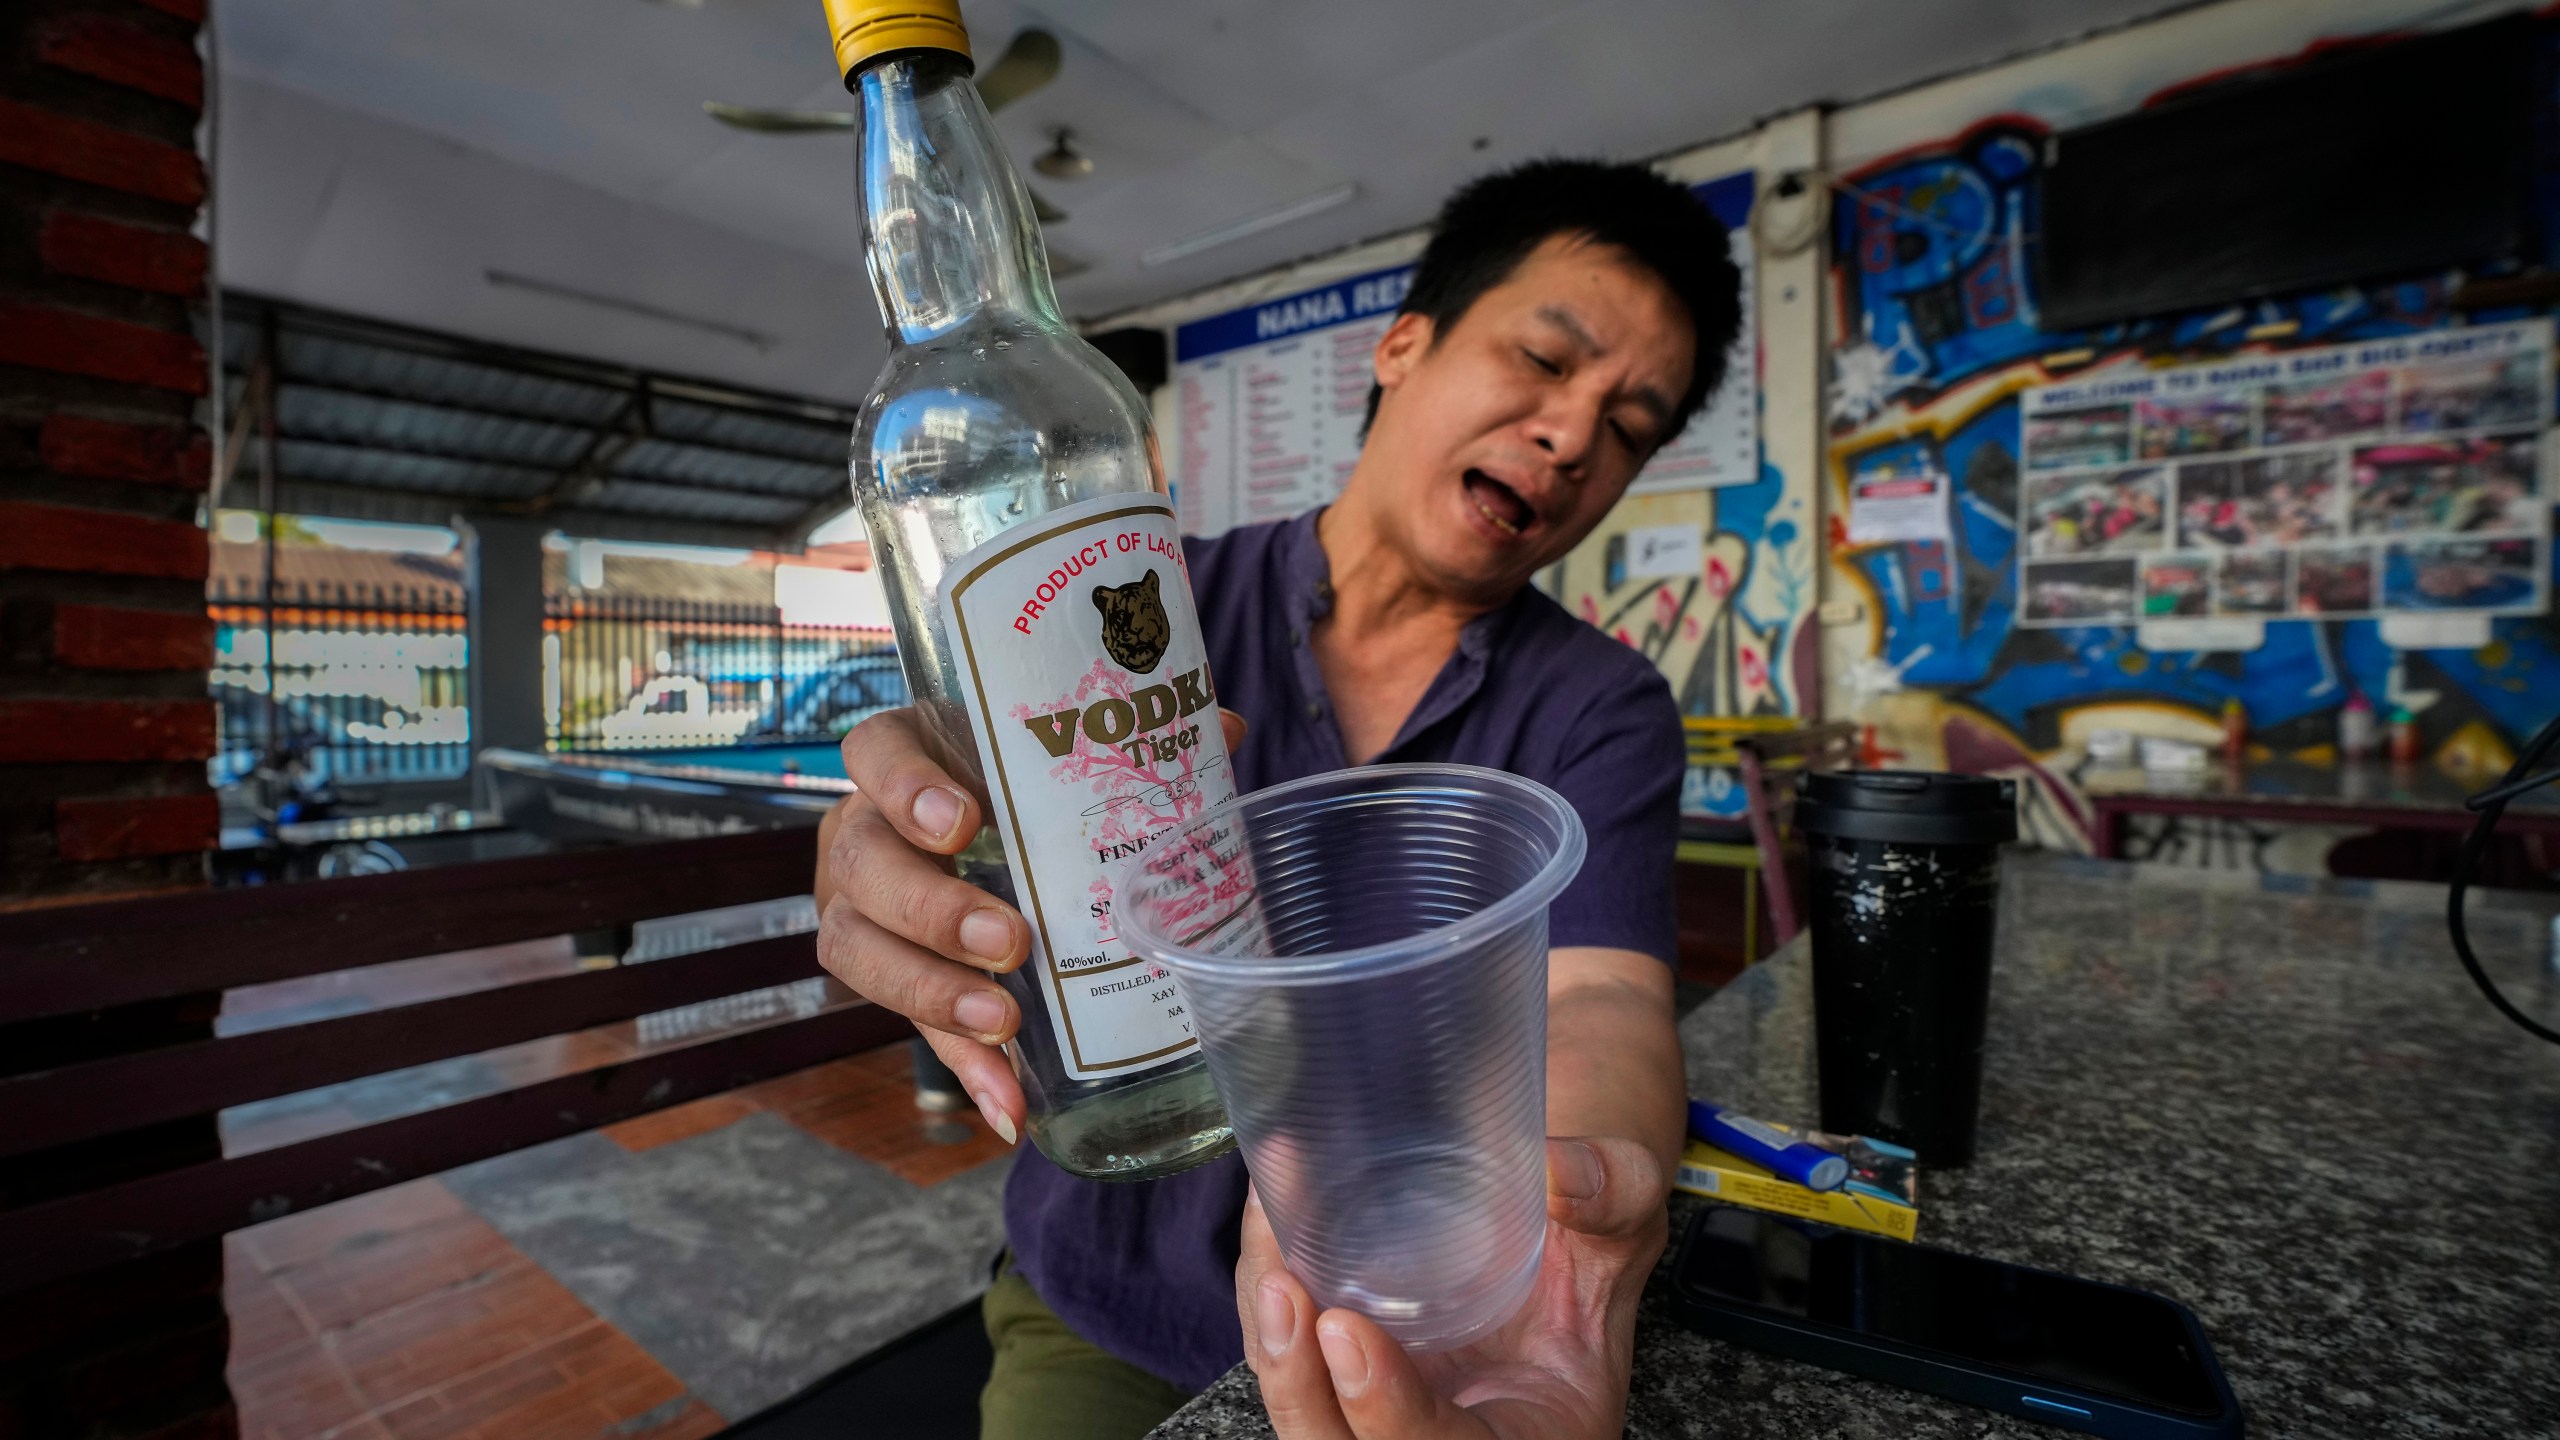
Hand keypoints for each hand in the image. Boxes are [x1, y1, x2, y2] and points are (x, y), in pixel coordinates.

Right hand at [814, 706, 1245, 1144]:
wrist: (982, 852)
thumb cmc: (1023, 792)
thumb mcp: (1062, 766)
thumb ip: (1131, 748)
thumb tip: (1225, 727)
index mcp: (906, 759)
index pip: (876, 754)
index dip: (904, 786)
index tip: (963, 822)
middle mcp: (866, 831)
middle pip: (865, 866)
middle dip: (931, 909)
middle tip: (1009, 940)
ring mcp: (864, 909)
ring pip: (859, 950)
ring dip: (932, 993)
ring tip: (1002, 1022)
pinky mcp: (889, 980)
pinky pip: (910, 1028)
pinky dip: (964, 1068)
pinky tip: (1009, 1104)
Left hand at [1236, 1136, 1666, 1438]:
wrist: (1560, 1226)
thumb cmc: (1597, 1234)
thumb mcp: (1626, 1209)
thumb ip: (1606, 1190)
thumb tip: (1556, 1168)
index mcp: (1530, 1436)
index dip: (1390, 1413)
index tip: (1346, 1331)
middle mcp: (1449, 1439)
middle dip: (1300, 1385)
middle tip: (1282, 1285)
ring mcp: (1390, 1411)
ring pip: (1307, 1414)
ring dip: (1271, 1339)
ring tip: (1266, 1236)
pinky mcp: (1349, 1374)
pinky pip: (1291, 1362)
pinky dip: (1267, 1302)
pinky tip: (1267, 1219)